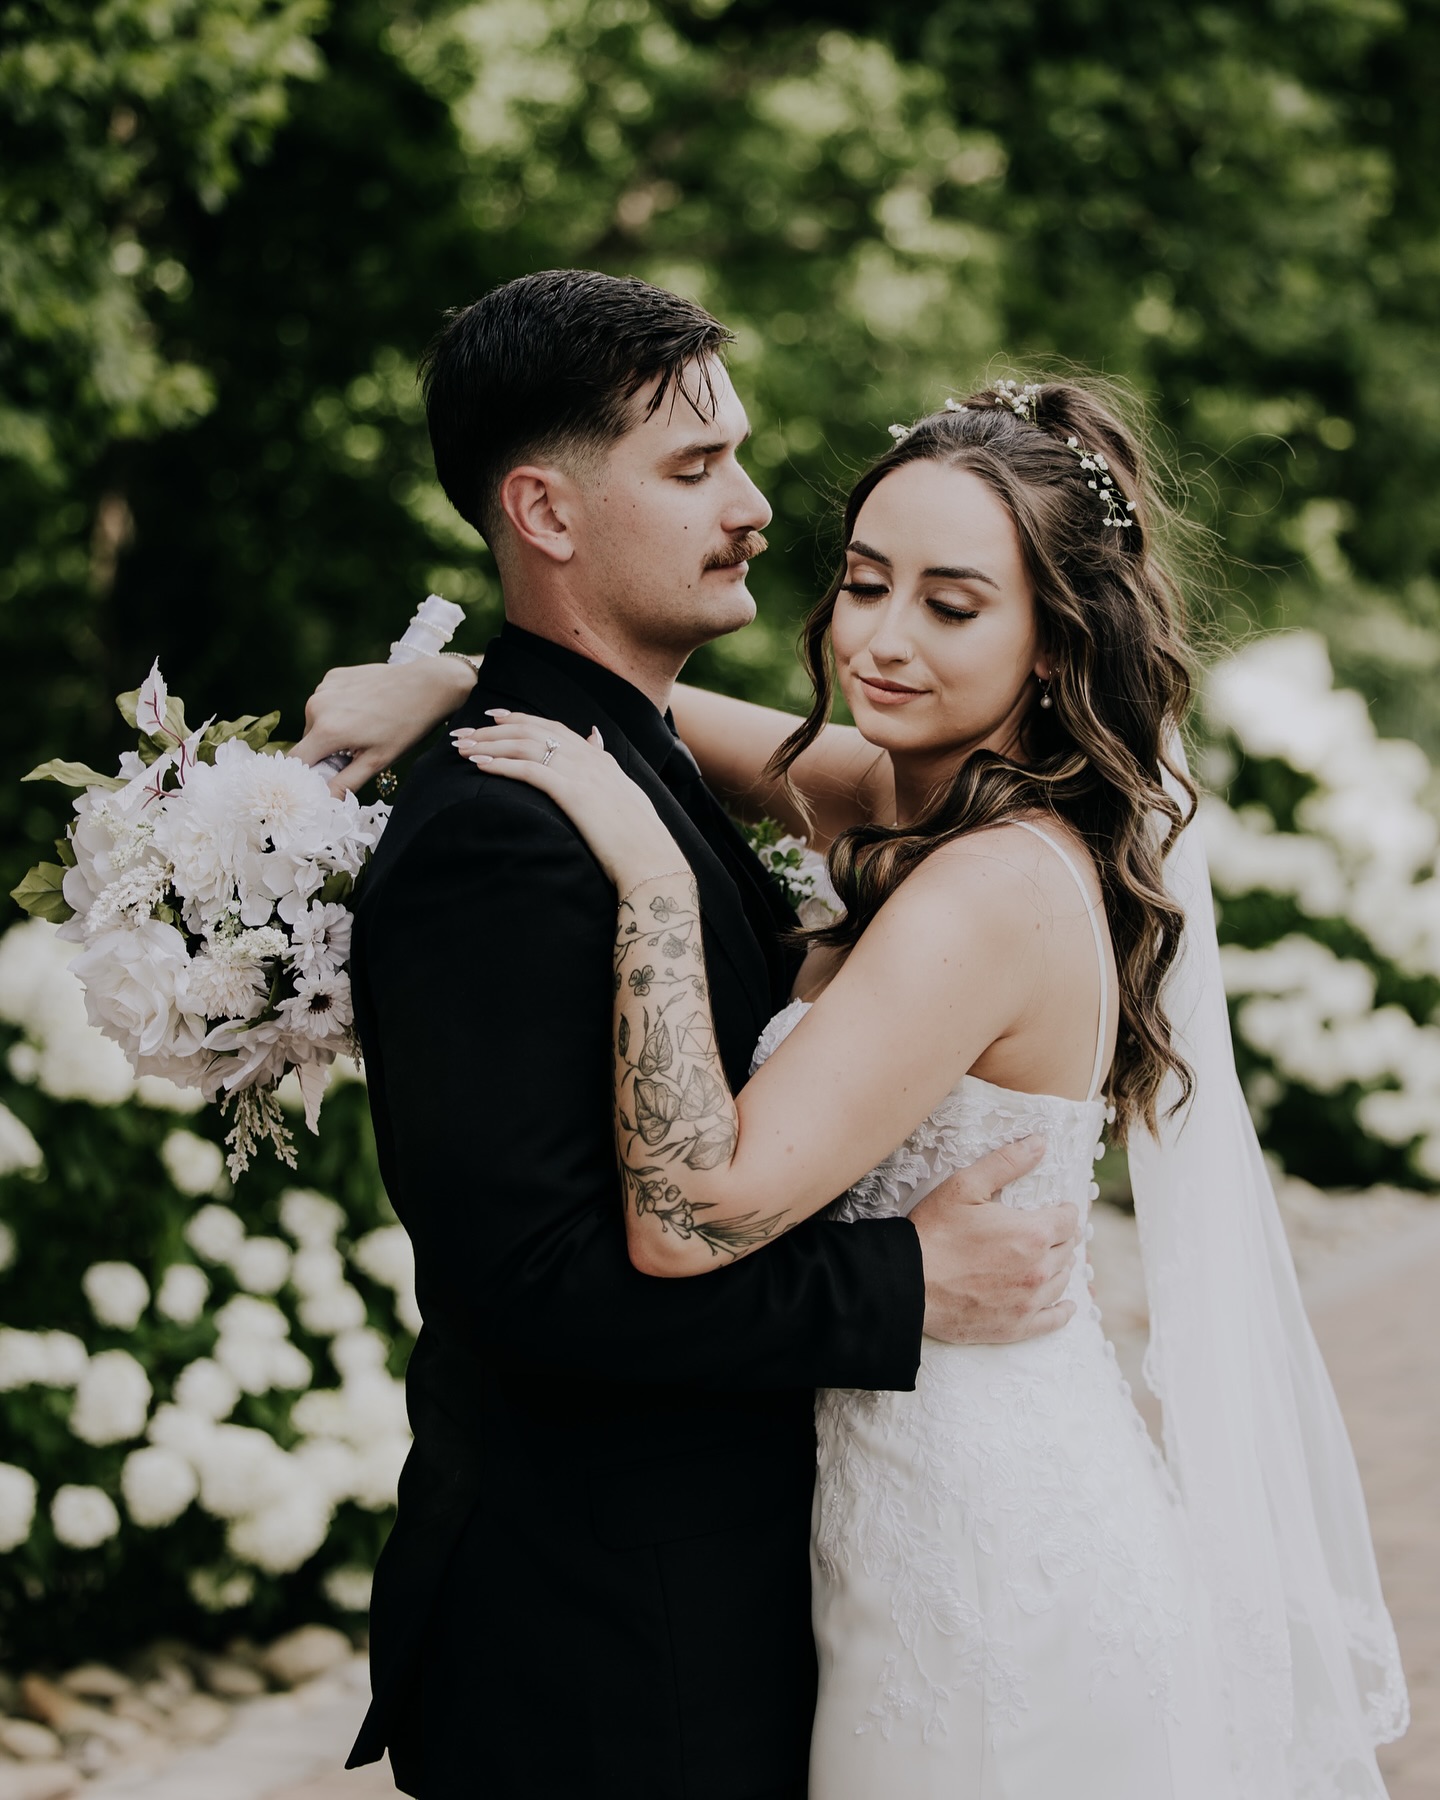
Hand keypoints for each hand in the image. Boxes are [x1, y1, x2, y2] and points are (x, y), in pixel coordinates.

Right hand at [291, 656, 476, 794]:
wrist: (427, 685)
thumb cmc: (406, 726)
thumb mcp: (377, 762)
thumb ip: (345, 784)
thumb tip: (324, 803)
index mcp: (326, 730)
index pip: (296, 762)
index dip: (305, 775)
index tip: (322, 779)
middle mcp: (317, 705)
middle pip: (308, 742)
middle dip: (325, 752)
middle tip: (356, 752)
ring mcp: (324, 687)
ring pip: (317, 721)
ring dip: (332, 730)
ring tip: (364, 727)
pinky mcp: (333, 676)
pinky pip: (327, 701)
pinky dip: (338, 709)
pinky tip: (364, 708)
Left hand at [454, 712, 686, 891]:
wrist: (652, 859)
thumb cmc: (638, 837)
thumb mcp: (624, 793)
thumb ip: (606, 765)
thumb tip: (596, 739)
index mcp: (599, 759)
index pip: (553, 728)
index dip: (520, 718)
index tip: (493, 715)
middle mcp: (589, 759)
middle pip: (532, 731)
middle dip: (492, 729)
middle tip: (462, 731)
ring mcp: (582, 774)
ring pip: (526, 746)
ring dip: (489, 744)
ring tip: (461, 747)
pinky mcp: (573, 794)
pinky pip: (530, 771)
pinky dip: (501, 764)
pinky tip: (479, 765)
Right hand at [910, 1138, 1081, 1343]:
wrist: (907, 1283)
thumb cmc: (934, 1232)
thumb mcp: (965, 1186)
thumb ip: (1006, 1163)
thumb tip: (1040, 1143)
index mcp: (1031, 1234)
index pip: (1068, 1220)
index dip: (1063, 1210)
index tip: (1057, 1209)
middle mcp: (1039, 1270)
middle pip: (1068, 1250)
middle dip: (1060, 1237)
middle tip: (1048, 1232)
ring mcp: (1029, 1302)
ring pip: (1062, 1281)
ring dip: (1059, 1267)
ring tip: (1049, 1259)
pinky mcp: (1016, 1327)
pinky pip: (1053, 1321)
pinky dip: (1062, 1311)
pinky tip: (1066, 1306)